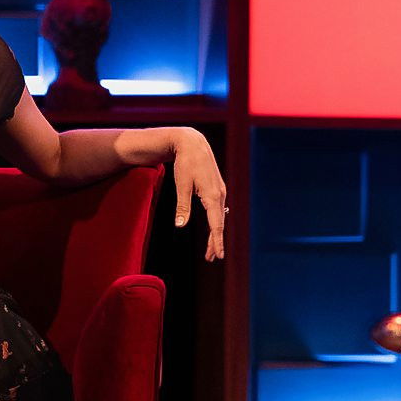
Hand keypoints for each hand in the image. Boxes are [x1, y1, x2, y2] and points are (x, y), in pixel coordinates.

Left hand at [169, 128, 227, 261]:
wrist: (193, 143)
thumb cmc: (186, 163)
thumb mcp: (181, 185)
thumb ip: (182, 207)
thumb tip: (180, 226)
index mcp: (212, 196)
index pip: (216, 225)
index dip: (216, 242)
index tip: (218, 256)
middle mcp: (220, 194)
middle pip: (219, 224)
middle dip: (215, 242)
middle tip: (212, 258)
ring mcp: (220, 191)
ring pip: (219, 217)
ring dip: (215, 233)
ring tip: (211, 248)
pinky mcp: (217, 187)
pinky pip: (218, 209)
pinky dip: (216, 222)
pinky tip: (213, 228)